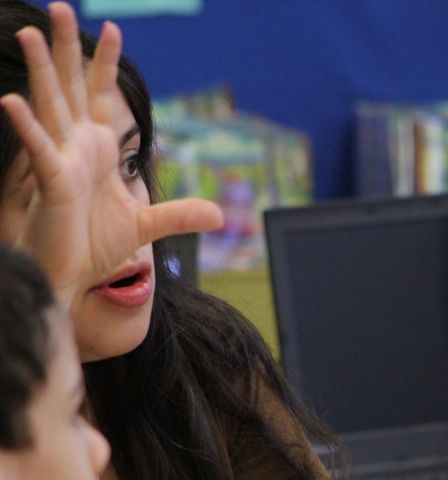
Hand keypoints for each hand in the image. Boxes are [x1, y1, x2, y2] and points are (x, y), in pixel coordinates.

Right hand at [0, 3, 221, 302]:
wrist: (69, 277)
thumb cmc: (92, 246)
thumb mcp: (145, 227)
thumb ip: (179, 215)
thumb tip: (219, 216)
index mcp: (95, 150)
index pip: (99, 96)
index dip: (104, 63)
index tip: (113, 27)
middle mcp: (74, 148)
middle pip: (68, 87)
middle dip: (65, 47)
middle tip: (56, 5)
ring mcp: (61, 162)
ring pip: (49, 107)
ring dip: (41, 72)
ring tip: (29, 34)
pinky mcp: (52, 185)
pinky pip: (39, 151)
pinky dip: (27, 128)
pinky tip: (11, 102)